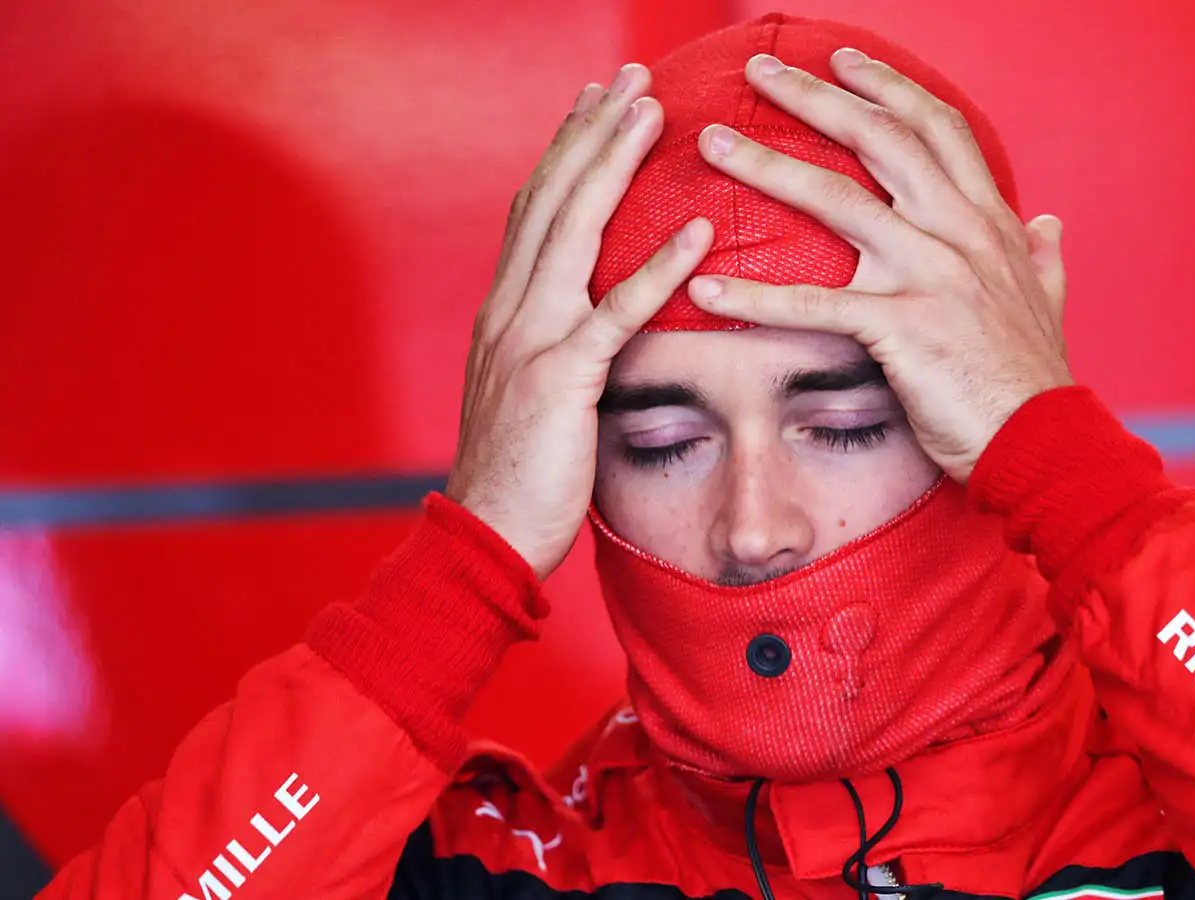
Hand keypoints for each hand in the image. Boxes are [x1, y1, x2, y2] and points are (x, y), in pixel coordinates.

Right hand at [446, 64, 712, 578]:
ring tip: (653, 112)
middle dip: (591, 130)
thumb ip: (555, 343)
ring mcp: (530, 339)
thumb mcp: (529, 391)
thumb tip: (591, 317)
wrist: (484, 535)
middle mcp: (510, 309)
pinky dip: (658, 267)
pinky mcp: (561, 379)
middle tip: (631, 74)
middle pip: (552, 198)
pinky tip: (698, 230)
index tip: (595, 98)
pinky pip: (616, 312)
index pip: (535, 208)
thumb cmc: (519, 472)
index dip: (565, 148)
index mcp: (504, 309)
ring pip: (574, 231)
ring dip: (614, 165)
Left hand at [684, 50, 1070, 481]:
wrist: (1044, 442)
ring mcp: (930, 276)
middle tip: (758, 69)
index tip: (844, 60)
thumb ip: (1044, 256)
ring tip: (713, 142)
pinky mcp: (901, 327)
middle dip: (814, 97)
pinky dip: (753, 298)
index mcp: (990, 223)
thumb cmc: (1035, 380)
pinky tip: (703, 291)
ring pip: (836, 201)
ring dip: (767, 166)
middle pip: (879, 139)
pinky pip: (813, 305)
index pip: (937, 129)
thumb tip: (1050, 221)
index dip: (888, 88)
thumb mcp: (1050, 302)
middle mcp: (961, 233)